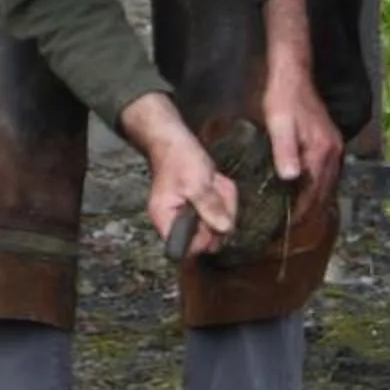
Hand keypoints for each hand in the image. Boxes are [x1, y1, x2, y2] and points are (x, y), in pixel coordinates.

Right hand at [123, 92, 236, 259]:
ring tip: (215, 182)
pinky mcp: (200, 205)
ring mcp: (189, 214)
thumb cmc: (179, 159)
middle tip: (216, 191)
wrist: (176, 140)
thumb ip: (210, 208)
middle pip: (207, 237)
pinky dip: (223, 195)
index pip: (185, 249)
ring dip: (224, 201)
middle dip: (219, 214)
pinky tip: (216, 180)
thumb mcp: (196, 184)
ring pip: (218, 222)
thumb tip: (224, 229)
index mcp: (165, 220)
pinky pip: (220, 208)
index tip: (214, 219)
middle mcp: (175, 221)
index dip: (204, 238)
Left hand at [261, 0, 344, 220]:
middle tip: (288, 228)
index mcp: (321, 151)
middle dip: (309, 211)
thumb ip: (285, 151)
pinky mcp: (329, 141)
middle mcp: (332, 151)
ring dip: (313, 200)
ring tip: (295, 216)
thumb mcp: (279, 125)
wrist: (293, 75)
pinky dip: (316, 187)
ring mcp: (333, 146)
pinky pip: (325, 172)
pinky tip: (303, 191)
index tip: (285, 227)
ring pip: (326, 183)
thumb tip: (290, 178)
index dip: (301, 211)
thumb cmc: (283, 99)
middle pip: (324, 191)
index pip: (313, 191)